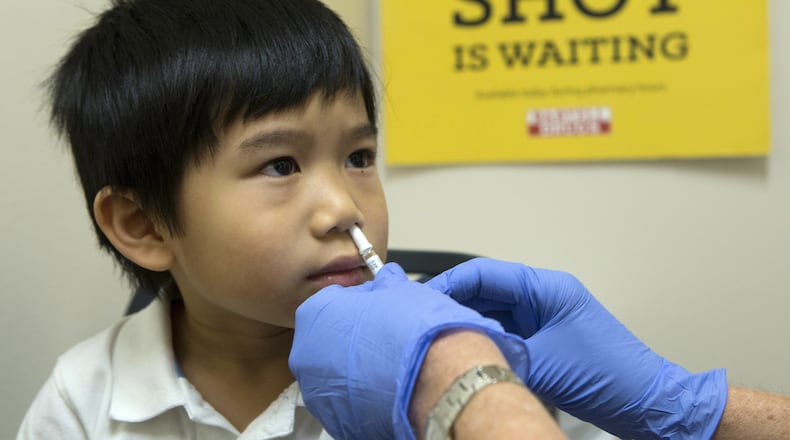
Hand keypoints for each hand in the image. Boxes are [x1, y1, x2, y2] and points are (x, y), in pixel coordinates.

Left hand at [289, 263, 527, 439]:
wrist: (437, 379)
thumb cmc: (415, 333)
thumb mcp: (401, 290)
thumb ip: (386, 282)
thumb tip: (388, 278)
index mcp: (316, 315)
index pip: (332, 300)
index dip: (360, 302)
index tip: (379, 308)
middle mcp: (307, 355)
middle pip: (329, 340)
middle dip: (355, 337)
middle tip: (386, 336)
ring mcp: (319, 393)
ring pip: (338, 374)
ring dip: (359, 367)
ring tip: (391, 364)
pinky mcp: (337, 420)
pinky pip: (349, 401)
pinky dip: (365, 394)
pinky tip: (389, 387)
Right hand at [427, 258, 727, 438]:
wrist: (645, 401)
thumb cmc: (609, 375)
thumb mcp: (544, 362)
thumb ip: (498, 348)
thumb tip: (458, 343)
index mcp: (546, 287)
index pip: (484, 272)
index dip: (448, 283)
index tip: (421, 300)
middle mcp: (543, 295)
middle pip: (484, 289)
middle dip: (453, 303)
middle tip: (423, 320)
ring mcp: (543, 315)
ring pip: (491, 309)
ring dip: (467, 321)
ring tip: (438, 336)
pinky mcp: (543, 335)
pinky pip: (503, 329)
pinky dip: (484, 337)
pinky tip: (465, 349)